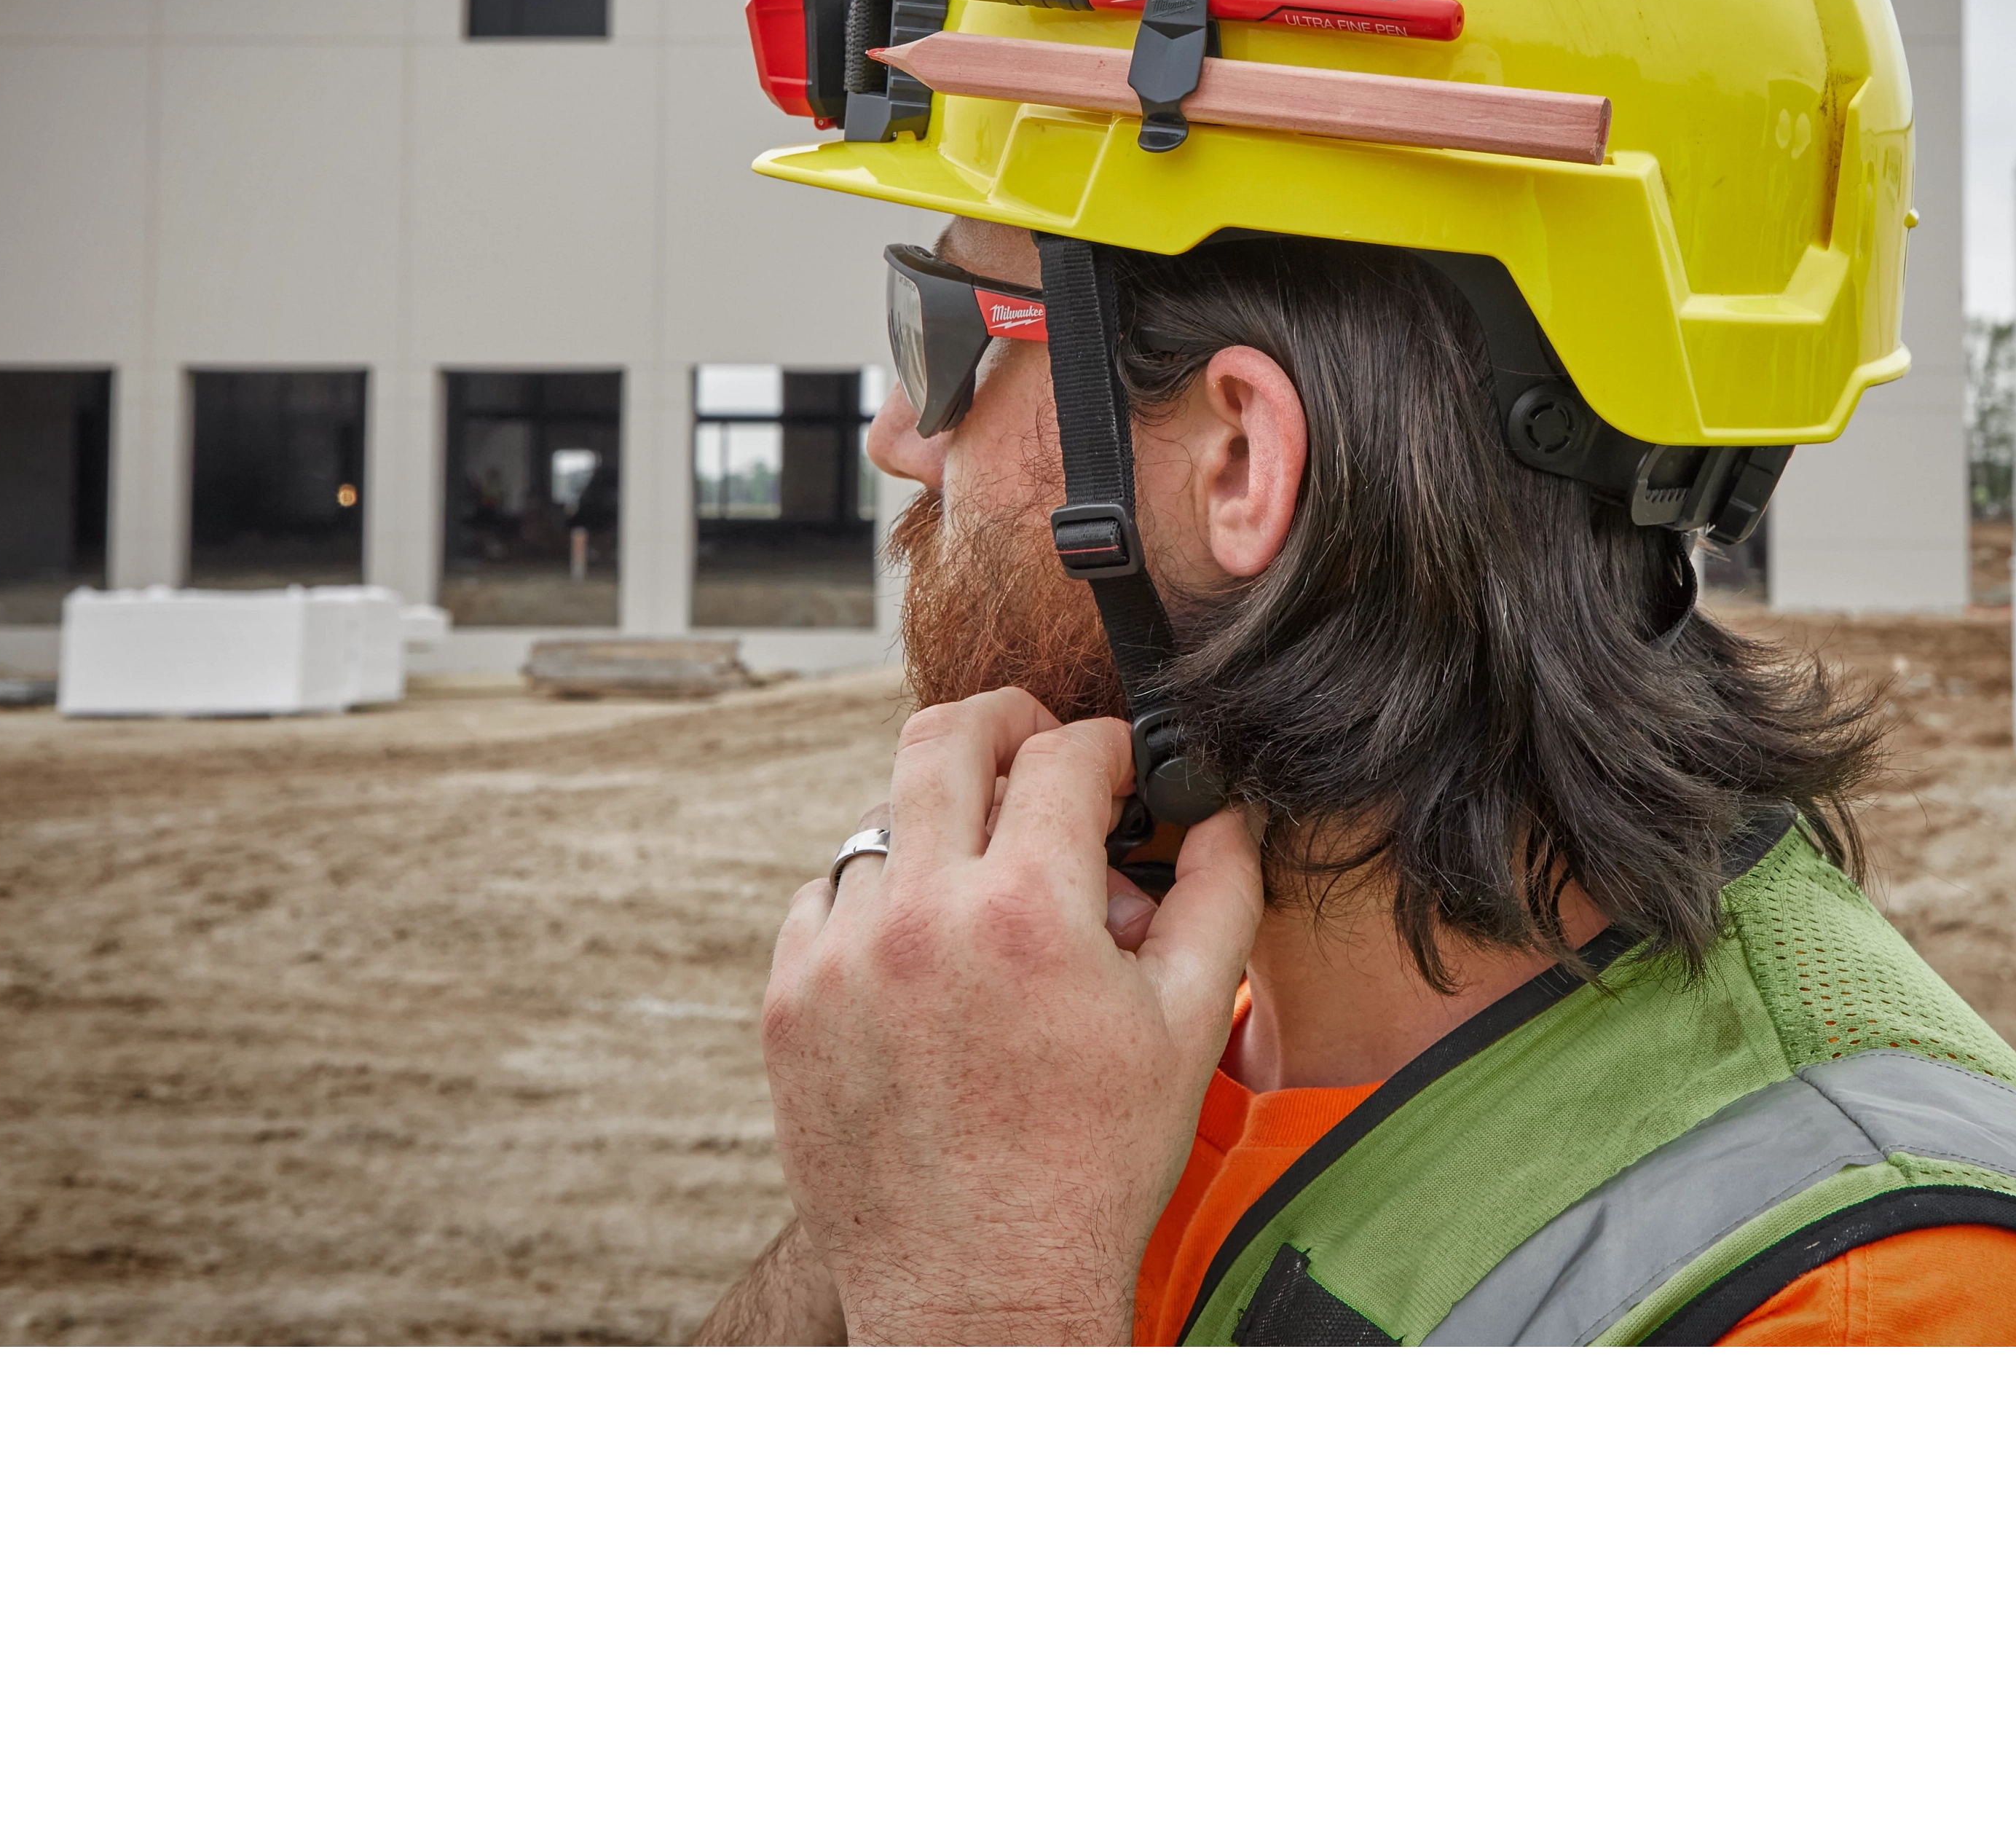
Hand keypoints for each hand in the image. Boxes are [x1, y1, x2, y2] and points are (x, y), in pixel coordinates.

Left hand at [763, 688, 1262, 1346]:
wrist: (983, 1291)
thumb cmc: (1093, 1168)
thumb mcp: (1189, 1024)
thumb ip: (1218, 892)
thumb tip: (1225, 809)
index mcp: (1027, 915)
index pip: (1066, 755)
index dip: (1111, 746)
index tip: (1123, 771)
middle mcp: (919, 919)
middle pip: (944, 736)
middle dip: (1008, 723)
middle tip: (1041, 752)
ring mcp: (839, 960)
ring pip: (884, 821)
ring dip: (946, 830)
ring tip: (996, 894)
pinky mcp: (790, 1005)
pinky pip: (826, 899)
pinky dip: (880, 902)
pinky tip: (931, 956)